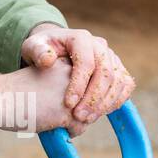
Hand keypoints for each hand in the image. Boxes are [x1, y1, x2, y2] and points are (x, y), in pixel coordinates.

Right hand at [0, 63, 89, 138]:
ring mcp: (73, 93)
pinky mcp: (68, 112)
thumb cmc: (17, 92)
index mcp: (66, 62)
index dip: (77, 97)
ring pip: (89, 115)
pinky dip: (68, 132)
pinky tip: (51, 125)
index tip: (60, 100)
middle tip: (56, 111)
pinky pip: (79, 128)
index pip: (86, 84)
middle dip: (80, 109)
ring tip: (53, 118)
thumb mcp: (45, 79)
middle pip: (91, 99)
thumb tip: (89, 109)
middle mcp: (73, 74)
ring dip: (75, 122)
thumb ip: (65, 86)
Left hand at [20, 23, 135, 123]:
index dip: (79, 84)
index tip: (68, 103)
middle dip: (93, 98)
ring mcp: (111, 57)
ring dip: (105, 103)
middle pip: (106, 72)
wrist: (55, 49)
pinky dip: (116, 101)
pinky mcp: (118, 69)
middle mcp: (100, 45)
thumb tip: (48, 60)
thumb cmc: (42, 50)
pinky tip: (99, 113)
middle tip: (78, 117)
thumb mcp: (33, 47)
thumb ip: (37, 52)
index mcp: (80, 38)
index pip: (86, 62)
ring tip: (86, 119)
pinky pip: (125, 86)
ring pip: (118, 81)